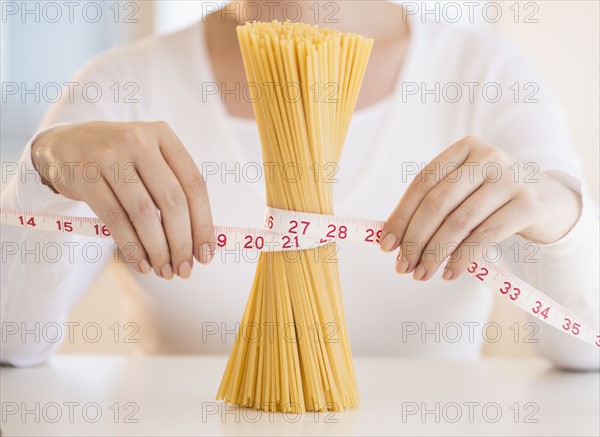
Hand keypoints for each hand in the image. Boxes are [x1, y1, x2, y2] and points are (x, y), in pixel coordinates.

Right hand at [32, 121, 214, 278]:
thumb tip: (200, 242)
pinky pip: (115, 220)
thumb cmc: (120, 160)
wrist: (64, 145)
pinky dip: (132, 247)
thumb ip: (174, 188)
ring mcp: (109, 157)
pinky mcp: (86, 177)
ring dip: (158, 249)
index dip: (203, 224)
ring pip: (144, 214)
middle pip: (172, 201)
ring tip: (164, 271)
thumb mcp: (150, 159)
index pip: (194, 185)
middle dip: (182, 242)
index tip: (206, 254)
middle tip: (184, 270)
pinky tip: (142, 263)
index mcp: (163, 135)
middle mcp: (138, 141)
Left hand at [379, 136, 581, 280]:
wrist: (551, 201)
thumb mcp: (467, 190)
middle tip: (401, 266)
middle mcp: (487, 158)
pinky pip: (484, 236)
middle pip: (438, 203)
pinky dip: (462, 258)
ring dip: (435, 253)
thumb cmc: (495, 198)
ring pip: (459, 222)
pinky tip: (450, 272)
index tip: (386, 244)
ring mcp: (509, 180)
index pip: (423, 183)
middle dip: (414, 239)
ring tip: (422, 273)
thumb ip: (436, 205)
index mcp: (464, 149)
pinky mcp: (527, 205)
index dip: (401, 215)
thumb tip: (393, 238)